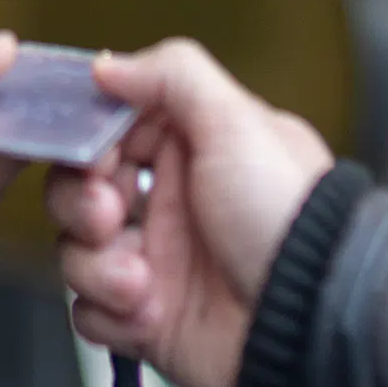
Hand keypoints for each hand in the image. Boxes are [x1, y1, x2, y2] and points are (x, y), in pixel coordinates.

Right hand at [49, 39, 334, 386]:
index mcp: (190, 152)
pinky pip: (90, 313)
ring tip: (141, 280)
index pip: (107, 134)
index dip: (88, 144)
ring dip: (96, 266)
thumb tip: (109, 66)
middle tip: (109, 216)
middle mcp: (169, 205)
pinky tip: (148, 314)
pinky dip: (109, 314)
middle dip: (81, 205)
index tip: (95, 156)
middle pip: (77, 191)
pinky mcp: (148, 320)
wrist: (312, 319)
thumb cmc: (290, 219)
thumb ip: (173, 76)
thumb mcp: (238, 125)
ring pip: (75, 253)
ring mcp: (157, 264)